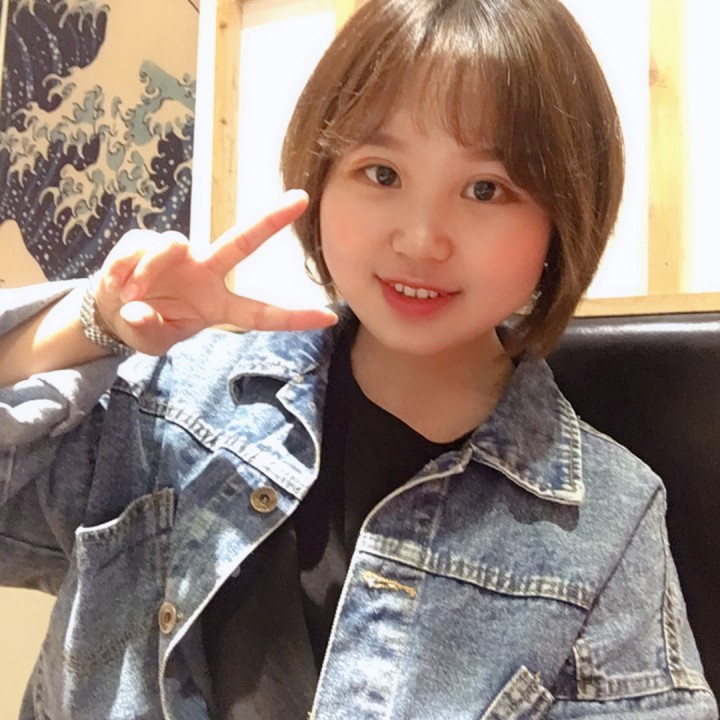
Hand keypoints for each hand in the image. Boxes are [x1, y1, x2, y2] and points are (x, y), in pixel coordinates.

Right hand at [93, 190, 336, 354]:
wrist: (111, 310)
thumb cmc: (145, 325)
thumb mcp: (150, 340)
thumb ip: (149, 329)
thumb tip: (140, 311)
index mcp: (218, 306)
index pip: (260, 313)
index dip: (293, 317)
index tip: (330, 317)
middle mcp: (206, 273)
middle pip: (242, 243)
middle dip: (271, 221)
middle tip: (301, 198)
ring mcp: (180, 254)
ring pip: (173, 245)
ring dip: (150, 271)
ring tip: (130, 295)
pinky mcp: (148, 239)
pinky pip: (139, 247)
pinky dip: (123, 269)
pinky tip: (116, 285)